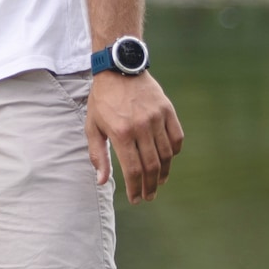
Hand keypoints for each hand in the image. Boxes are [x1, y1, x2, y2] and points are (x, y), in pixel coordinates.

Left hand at [86, 71, 184, 203]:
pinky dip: (174, 152)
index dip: (136, 188)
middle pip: (151, 166)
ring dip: (164, 173)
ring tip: (159, 182)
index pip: (133, 170)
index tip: (136, 199)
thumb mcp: (92, 127)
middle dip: (150, 186)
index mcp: (121, 133)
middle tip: (149, 196)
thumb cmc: (102, 100)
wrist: (119, 69)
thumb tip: (102, 181)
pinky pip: (176, 138)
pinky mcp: (168, 110)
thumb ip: (98, 155)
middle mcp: (141, 127)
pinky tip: (167, 160)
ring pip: (166, 155)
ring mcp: (157, 118)